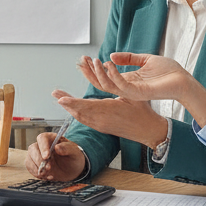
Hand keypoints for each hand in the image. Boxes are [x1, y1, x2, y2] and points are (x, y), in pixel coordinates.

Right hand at [25, 131, 86, 181]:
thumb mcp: (75, 152)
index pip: (42, 138)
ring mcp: (37, 155)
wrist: (72, 169)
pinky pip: (30, 168)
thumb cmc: (73, 157)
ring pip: (29, 159)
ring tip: (49, 174)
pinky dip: (37, 174)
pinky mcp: (35, 164)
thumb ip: (67, 148)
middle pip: (33, 149)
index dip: (43, 147)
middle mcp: (42, 145)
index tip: (46, 157)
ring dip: (37, 168)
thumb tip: (57, 147)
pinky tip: (48, 176)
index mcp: (51, 138)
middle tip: (49, 168)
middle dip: (39, 160)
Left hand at [52, 88, 168, 148]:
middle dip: (66, 102)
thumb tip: (105, 73)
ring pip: (81, 117)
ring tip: (61, 98)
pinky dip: (78, 113)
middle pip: (79, 112)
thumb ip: (116, 86)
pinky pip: (86, 120)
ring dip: (70, 107)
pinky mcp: (103, 128)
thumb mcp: (131, 95)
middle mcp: (102, 121)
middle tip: (56, 93)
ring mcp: (101, 126)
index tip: (60, 98)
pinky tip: (73, 109)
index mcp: (108, 112)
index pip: (85, 107)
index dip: (71, 102)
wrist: (150, 131)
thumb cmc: (143, 112)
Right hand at [79, 53, 205, 126]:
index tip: (84, 58)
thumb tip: (111, 56)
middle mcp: (127, 87)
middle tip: (81, 61)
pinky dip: (113, 75)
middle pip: (102, 83)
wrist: (184, 80)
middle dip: (90, 73)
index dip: (94, 69)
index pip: (106, 77)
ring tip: (93, 61)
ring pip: (108, 86)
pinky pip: (122, 86)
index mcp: (128, 81)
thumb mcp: (146, 60)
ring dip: (99, 74)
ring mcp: (132, 92)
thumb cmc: (169, 71)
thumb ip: (129, 58)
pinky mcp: (139, 93)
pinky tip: (108, 64)